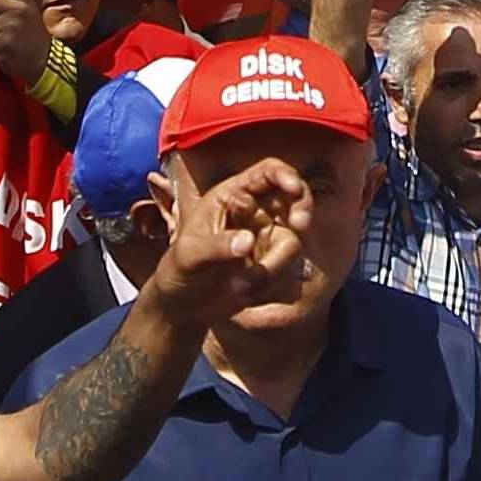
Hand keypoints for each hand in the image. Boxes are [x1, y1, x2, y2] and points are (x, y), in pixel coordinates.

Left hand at [155, 156, 312, 325]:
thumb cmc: (179, 270)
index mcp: (231, 196)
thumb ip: (217, 246)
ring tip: (240, 286)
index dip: (284, 174)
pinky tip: (244, 292)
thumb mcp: (189, 255)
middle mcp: (254, 213)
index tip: (293, 188)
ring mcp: (266, 239)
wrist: (184, 307)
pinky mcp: (272, 265)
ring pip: (291, 240)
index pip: (266, 173)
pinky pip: (286, 269)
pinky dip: (269, 282)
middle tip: (299, 224)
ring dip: (272, 265)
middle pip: (294, 198)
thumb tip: (248, 241)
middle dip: (302, 208)